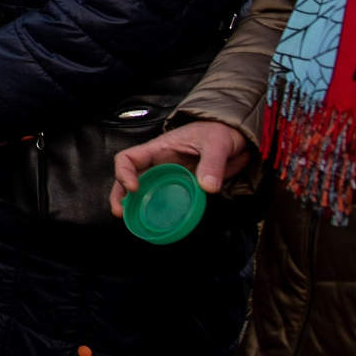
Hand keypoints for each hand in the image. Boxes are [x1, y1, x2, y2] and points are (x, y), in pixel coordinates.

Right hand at [110, 120, 252, 215]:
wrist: (235, 139)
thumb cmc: (220, 132)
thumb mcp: (216, 144)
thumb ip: (212, 164)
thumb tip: (208, 188)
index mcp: (159, 149)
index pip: (129, 158)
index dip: (124, 172)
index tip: (134, 189)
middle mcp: (159, 164)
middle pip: (129, 178)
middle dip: (120, 195)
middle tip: (120, 213)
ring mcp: (169, 177)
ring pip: (144, 191)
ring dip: (135, 206)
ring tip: (133, 222)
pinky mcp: (182, 187)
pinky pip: (165, 200)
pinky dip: (158, 211)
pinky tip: (158, 223)